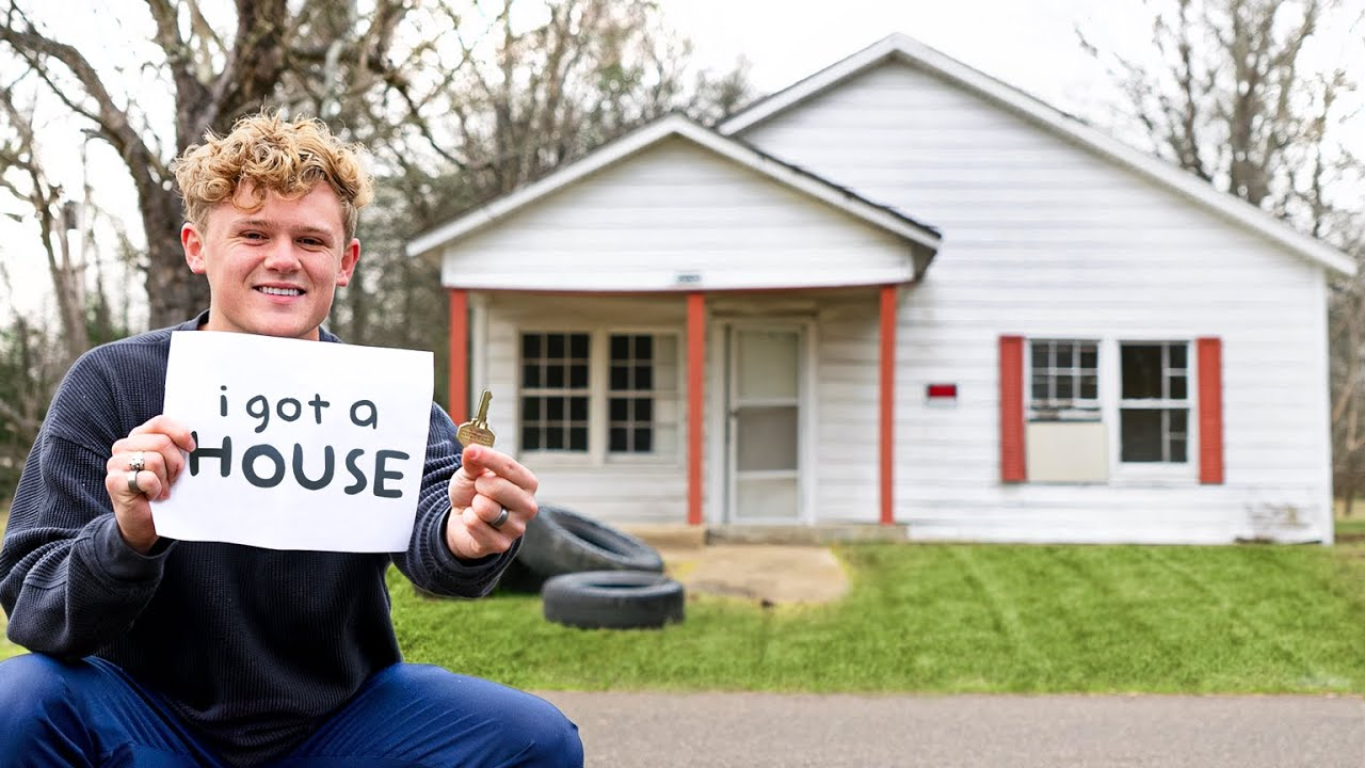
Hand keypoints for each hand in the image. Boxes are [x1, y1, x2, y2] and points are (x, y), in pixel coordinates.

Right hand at [103, 416, 196, 553]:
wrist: (145, 523)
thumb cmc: (161, 489)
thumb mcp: (171, 464)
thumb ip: (176, 447)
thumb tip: (195, 438)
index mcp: (138, 437)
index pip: (160, 423)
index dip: (180, 433)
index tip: (192, 448)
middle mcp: (123, 447)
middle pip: (162, 442)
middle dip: (175, 464)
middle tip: (173, 479)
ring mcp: (115, 464)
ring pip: (155, 460)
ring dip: (165, 479)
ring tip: (161, 488)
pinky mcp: (113, 482)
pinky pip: (147, 478)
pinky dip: (156, 490)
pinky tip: (152, 496)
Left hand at [445, 444, 538, 559]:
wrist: (463, 520)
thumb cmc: (474, 492)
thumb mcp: (472, 472)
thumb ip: (474, 460)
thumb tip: (471, 449)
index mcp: (528, 483)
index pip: (509, 466)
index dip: (488, 457)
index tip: (471, 451)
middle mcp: (529, 506)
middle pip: (498, 487)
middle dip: (479, 486)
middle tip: (479, 490)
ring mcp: (517, 527)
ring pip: (486, 508)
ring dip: (473, 505)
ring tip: (477, 507)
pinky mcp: (502, 544)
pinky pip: (475, 525)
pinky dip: (467, 520)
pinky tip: (474, 522)